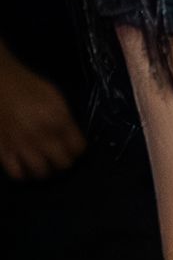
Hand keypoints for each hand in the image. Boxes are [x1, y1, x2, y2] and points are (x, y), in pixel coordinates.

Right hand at [0, 47, 84, 178]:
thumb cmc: (28, 86)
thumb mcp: (55, 98)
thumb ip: (65, 119)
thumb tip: (71, 137)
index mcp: (58, 120)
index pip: (78, 148)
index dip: (78, 149)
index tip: (74, 148)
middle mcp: (42, 136)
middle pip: (63, 163)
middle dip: (64, 160)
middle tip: (59, 155)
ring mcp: (21, 145)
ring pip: (41, 172)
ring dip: (46, 169)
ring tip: (44, 162)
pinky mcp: (3, 150)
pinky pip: (17, 173)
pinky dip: (24, 173)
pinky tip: (25, 166)